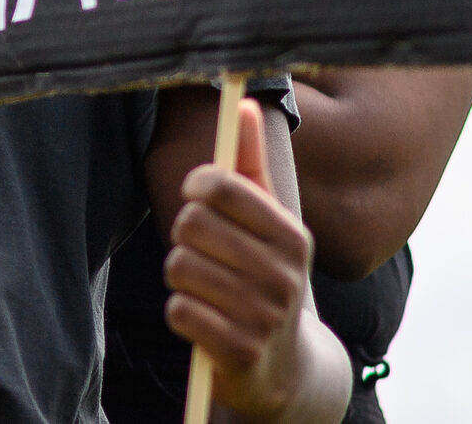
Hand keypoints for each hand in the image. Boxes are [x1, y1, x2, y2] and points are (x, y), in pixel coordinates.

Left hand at [165, 98, 320, 419]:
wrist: (286, 367)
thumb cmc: (264, 278)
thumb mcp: (266, 224)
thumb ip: (250, 165)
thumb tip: (243, 104)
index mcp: (292, 236)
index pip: (222, 185)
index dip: (196, 187)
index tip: (198, 198)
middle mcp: (284, 275)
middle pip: (190, 225)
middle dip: (185, 239)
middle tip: (205, 256)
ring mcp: (264, 316)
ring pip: (179, 267)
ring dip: (181, 279)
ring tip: (206, 290)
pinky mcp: (240, 352)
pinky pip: (179, 311)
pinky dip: (182, 315)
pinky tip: (205, 322)